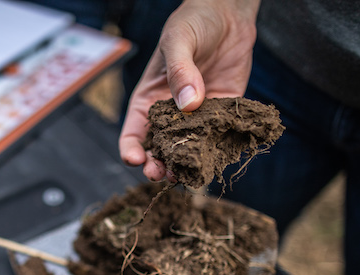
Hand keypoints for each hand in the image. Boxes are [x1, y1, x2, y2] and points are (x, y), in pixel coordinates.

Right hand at [119, 0, 259, 180]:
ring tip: (189, 174)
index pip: (133, 134)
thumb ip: (180, 71)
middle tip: (163, 174)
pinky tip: (219, 160)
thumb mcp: (178, 40)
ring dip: (187, 166)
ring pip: (188, 152)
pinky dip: (218, 153)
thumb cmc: (192, 23)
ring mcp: (197, 119)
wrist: (228, 14)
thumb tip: (188, 104)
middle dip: (158, 167)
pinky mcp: (223, 116)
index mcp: (148, 101)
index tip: (136, 160)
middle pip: (159, 151)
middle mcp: (170, 116)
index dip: (131, 151)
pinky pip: (219, 139)